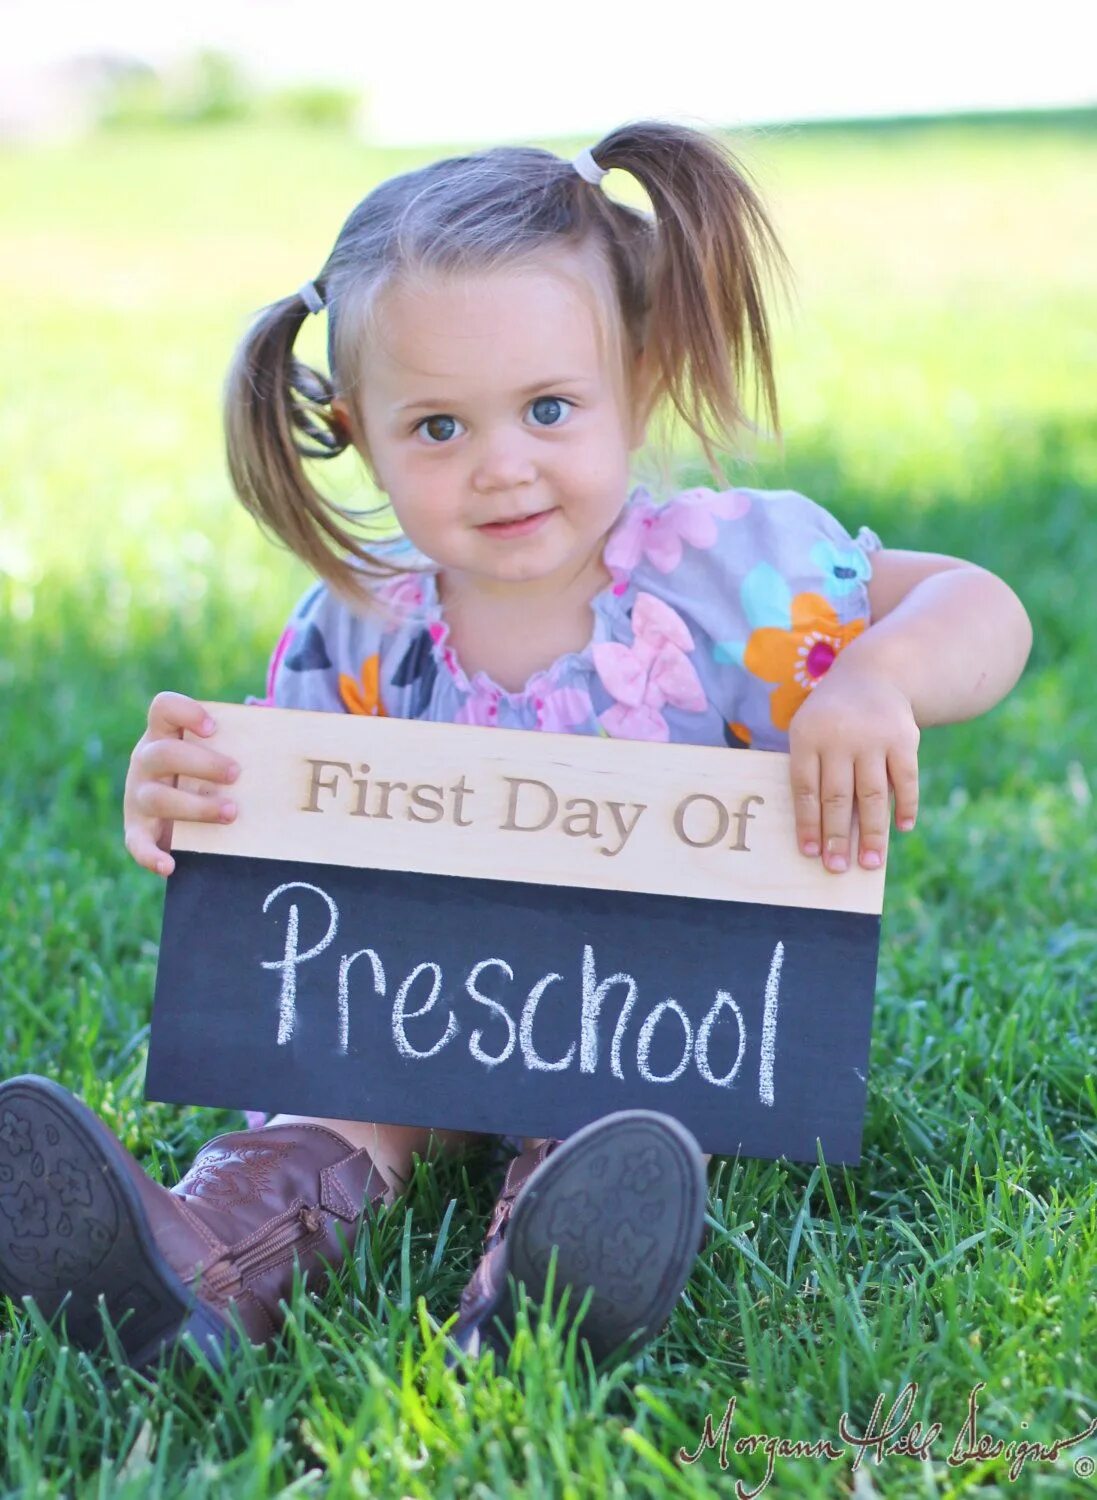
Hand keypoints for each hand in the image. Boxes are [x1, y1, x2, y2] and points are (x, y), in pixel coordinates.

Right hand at [123, 692, 239, 877]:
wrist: (187, 814)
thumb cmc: (214, 773)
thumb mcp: (222, 752)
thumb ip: (247, 740)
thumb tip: (306, 735)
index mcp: (164, 733)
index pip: (163, 709)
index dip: (184, 713)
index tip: (214, 727)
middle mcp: (146, 761)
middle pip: (163, 754)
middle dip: (202, 763)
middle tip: (236, 773)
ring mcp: (138, 796)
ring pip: (156, 797)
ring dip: (196, 806)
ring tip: (232, 813)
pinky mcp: (137, 829)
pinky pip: (136, 844)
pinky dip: (150, 855)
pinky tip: (170, 865)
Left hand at [787, 664, 919, 872]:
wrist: (873, 675)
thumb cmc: (832, 719)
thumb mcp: (810, 731)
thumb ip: (812, 772)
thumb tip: (822, 833)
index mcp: (808, 736)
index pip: (806, 789)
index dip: (808, 824)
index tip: (810, 854)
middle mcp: (840, 737)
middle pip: (838, 797)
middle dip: (837, 837)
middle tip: (838, 868)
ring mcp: (875, 738)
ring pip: (873, 795)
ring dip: (872, 833)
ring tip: (870, 863)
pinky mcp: (905, 739)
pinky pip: (906, 780)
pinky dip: (906, 806)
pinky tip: (902, 828)